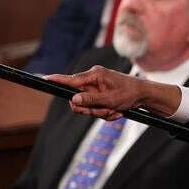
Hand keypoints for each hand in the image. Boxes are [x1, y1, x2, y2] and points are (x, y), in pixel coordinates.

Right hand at [46, 67, 183, 118]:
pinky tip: (117, 111)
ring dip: (101, 112)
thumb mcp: (110, 99)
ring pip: (89, 107)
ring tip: (115, 110)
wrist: (144, 95)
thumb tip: (73, 100)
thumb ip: (90, 100)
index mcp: (94, 76)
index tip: (44, 79)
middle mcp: (93, 80)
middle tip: (105, 111)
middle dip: (91, 110)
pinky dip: (107, 113)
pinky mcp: (101, 95)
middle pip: (78, 100)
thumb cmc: (129, 93)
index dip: (57, 81)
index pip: (70, 80)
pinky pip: (97, 108)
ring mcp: (97, 88)